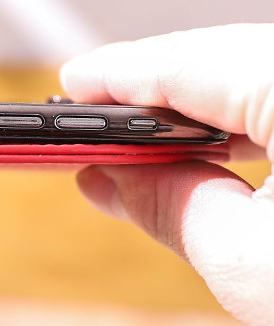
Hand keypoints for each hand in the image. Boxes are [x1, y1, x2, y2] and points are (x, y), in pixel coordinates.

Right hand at [60, 24, 273, 325]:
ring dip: (205, 105)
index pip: (195, 60)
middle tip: (93, 120)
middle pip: (235, 57)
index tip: (71, 85)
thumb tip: (109, 176)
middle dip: (159, 87)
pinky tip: (223, 144)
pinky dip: (255, 116)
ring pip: (267, 73)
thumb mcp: (252, 268)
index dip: (119, 72)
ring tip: (145, 141)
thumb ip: (168, 203)